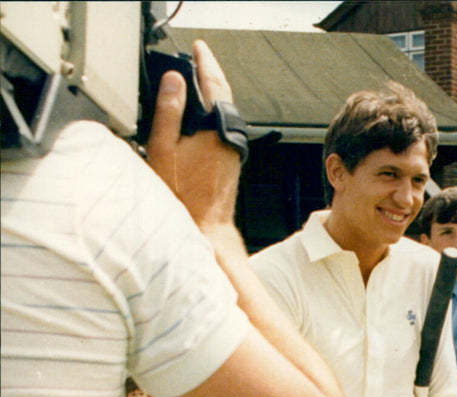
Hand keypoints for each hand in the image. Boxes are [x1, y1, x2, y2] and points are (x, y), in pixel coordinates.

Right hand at [146, 40, 240, 232]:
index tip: (199, 48)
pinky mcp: (232, 163)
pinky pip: (224, 129)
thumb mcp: (164, 149)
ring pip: (225, 114)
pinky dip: (214, 115)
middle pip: (224, 96)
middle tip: (199, 60)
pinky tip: (201, 119)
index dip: (204, 62)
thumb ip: (169, 111)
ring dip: (213, 96)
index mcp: (215, 128)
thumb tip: (174, 82)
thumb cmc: (184, 197)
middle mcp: (230, 138)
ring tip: (198, 84)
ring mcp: (233, 151)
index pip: (213, 82)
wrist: (205, 229)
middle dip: (211, 75)